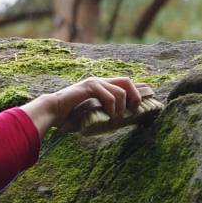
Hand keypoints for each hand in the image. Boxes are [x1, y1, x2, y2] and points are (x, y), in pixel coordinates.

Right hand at [21, 76, 142, 136]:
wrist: (53, 112)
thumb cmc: (70, 117)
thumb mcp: (92, 114)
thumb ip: (104, 113)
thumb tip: (119, 120)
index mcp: (100, 87)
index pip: (123, 83)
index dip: (138, 88)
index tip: (149, 93)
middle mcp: (99, 81)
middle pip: (127, 82)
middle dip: (136, 96)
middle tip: (135, 110)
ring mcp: (95, 82)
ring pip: (121, 91)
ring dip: (122, 109)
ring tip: (116, 121)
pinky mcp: (90, 86)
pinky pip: (110, 96)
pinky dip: (113, 109)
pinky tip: (109, 117)